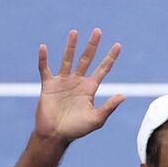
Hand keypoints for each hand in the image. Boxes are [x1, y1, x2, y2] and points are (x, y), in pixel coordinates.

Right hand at [35, 28, 124, 142]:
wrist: (55, 135)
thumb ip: (109, 107)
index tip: (118, 45)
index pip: (102, 69)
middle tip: (98, 30)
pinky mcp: (48, 85)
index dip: (110, 57)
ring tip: (74, 32)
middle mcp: (77, 82)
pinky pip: (45, 69)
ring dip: (71, 46)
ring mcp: (62, 82)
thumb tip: (123, 95)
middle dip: (92, 45)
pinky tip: (44, 48)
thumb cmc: (77, 130)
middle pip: (86, 59)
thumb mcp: (96, 119)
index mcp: (90, 89)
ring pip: (67, 59)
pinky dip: (44, 59)